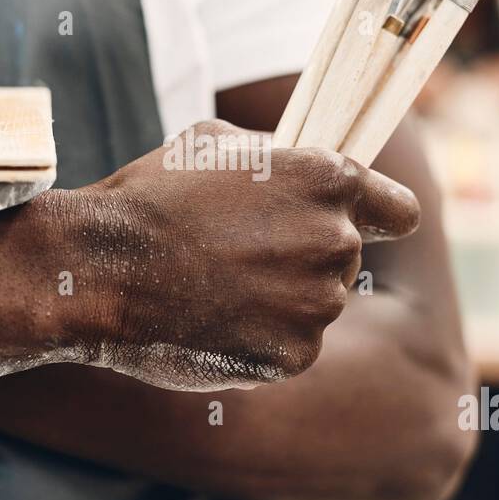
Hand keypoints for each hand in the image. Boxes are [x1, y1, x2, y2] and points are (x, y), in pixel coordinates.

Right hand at [43, 120, 419, 389]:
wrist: (98, 268)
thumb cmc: (151, 196)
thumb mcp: (216, 142)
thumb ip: (278, 156)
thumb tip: (300, 162)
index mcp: (329, 180)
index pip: (400, 211)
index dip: (379, 218)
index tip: (362, 226)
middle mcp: (335, 243)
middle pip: (346, 262)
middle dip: (305, 260)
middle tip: (241, 256)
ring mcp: (316, 306)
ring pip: (315, 307)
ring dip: (279, 302)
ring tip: (215, 287)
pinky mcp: (292, 357)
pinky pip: (289, 348)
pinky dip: (257, 341)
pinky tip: (211, 320)